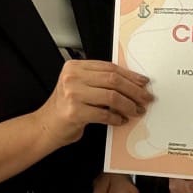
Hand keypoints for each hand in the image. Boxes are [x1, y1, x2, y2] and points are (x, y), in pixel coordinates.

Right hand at [34, 60, 151, 148]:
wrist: (47, 126)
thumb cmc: (66, 107)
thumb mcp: (79, 86)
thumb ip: (99, 81)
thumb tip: (132, 83)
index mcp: (75, 67)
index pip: (109, 67)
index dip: (130, 75)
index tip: (143, 82)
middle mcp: (72, 77)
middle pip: (113, 80)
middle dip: (134, 90)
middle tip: (145, 98)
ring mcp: (72, 94)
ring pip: (112, 97)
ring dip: (128, 105)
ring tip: (136, 110)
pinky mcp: (75, 112)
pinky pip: (104, 114)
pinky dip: (116, 118)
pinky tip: (121, 120)